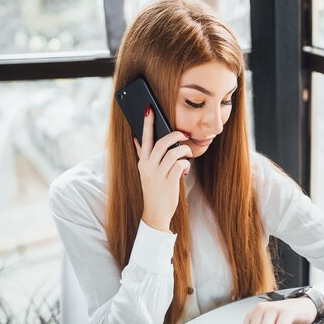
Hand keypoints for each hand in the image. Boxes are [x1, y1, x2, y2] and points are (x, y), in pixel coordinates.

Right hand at [134, 106, 192, 231]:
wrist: (155, 213)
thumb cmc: (154, 191)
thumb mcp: (146, 173)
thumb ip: (143, 156)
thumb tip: (136, 138)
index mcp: (143, 163)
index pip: (144, 139)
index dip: (147, 124)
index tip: (149, 110)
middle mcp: (148, 167)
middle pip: (161, 143)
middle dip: (175, 135)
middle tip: (184, 134)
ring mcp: (158, 175)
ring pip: (173, 153)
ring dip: (184, 150)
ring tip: (187, 153)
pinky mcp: (169, 182)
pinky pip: (180, 165)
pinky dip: (186, 164)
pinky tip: (185, 168)